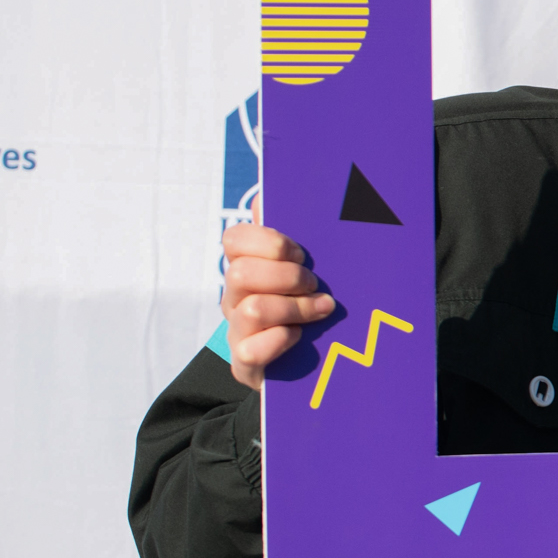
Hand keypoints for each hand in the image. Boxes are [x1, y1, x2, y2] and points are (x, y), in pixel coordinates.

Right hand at [221, 199, 330, 390]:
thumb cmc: (315, 303)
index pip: (235, 239)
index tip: (300, 252)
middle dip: (287, 276)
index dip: (269, 241)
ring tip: (322, 309)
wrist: (316, 364)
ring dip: (295, 308)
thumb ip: (298, 230)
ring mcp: (238, 330)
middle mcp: (236, 297)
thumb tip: (269, 194)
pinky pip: (251, 350)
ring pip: (253, 309)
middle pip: (240, 273)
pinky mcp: (246, 363)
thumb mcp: (311, 264)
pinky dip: (281, 340)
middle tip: (314, 284)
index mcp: (248, 266)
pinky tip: (300, 337)